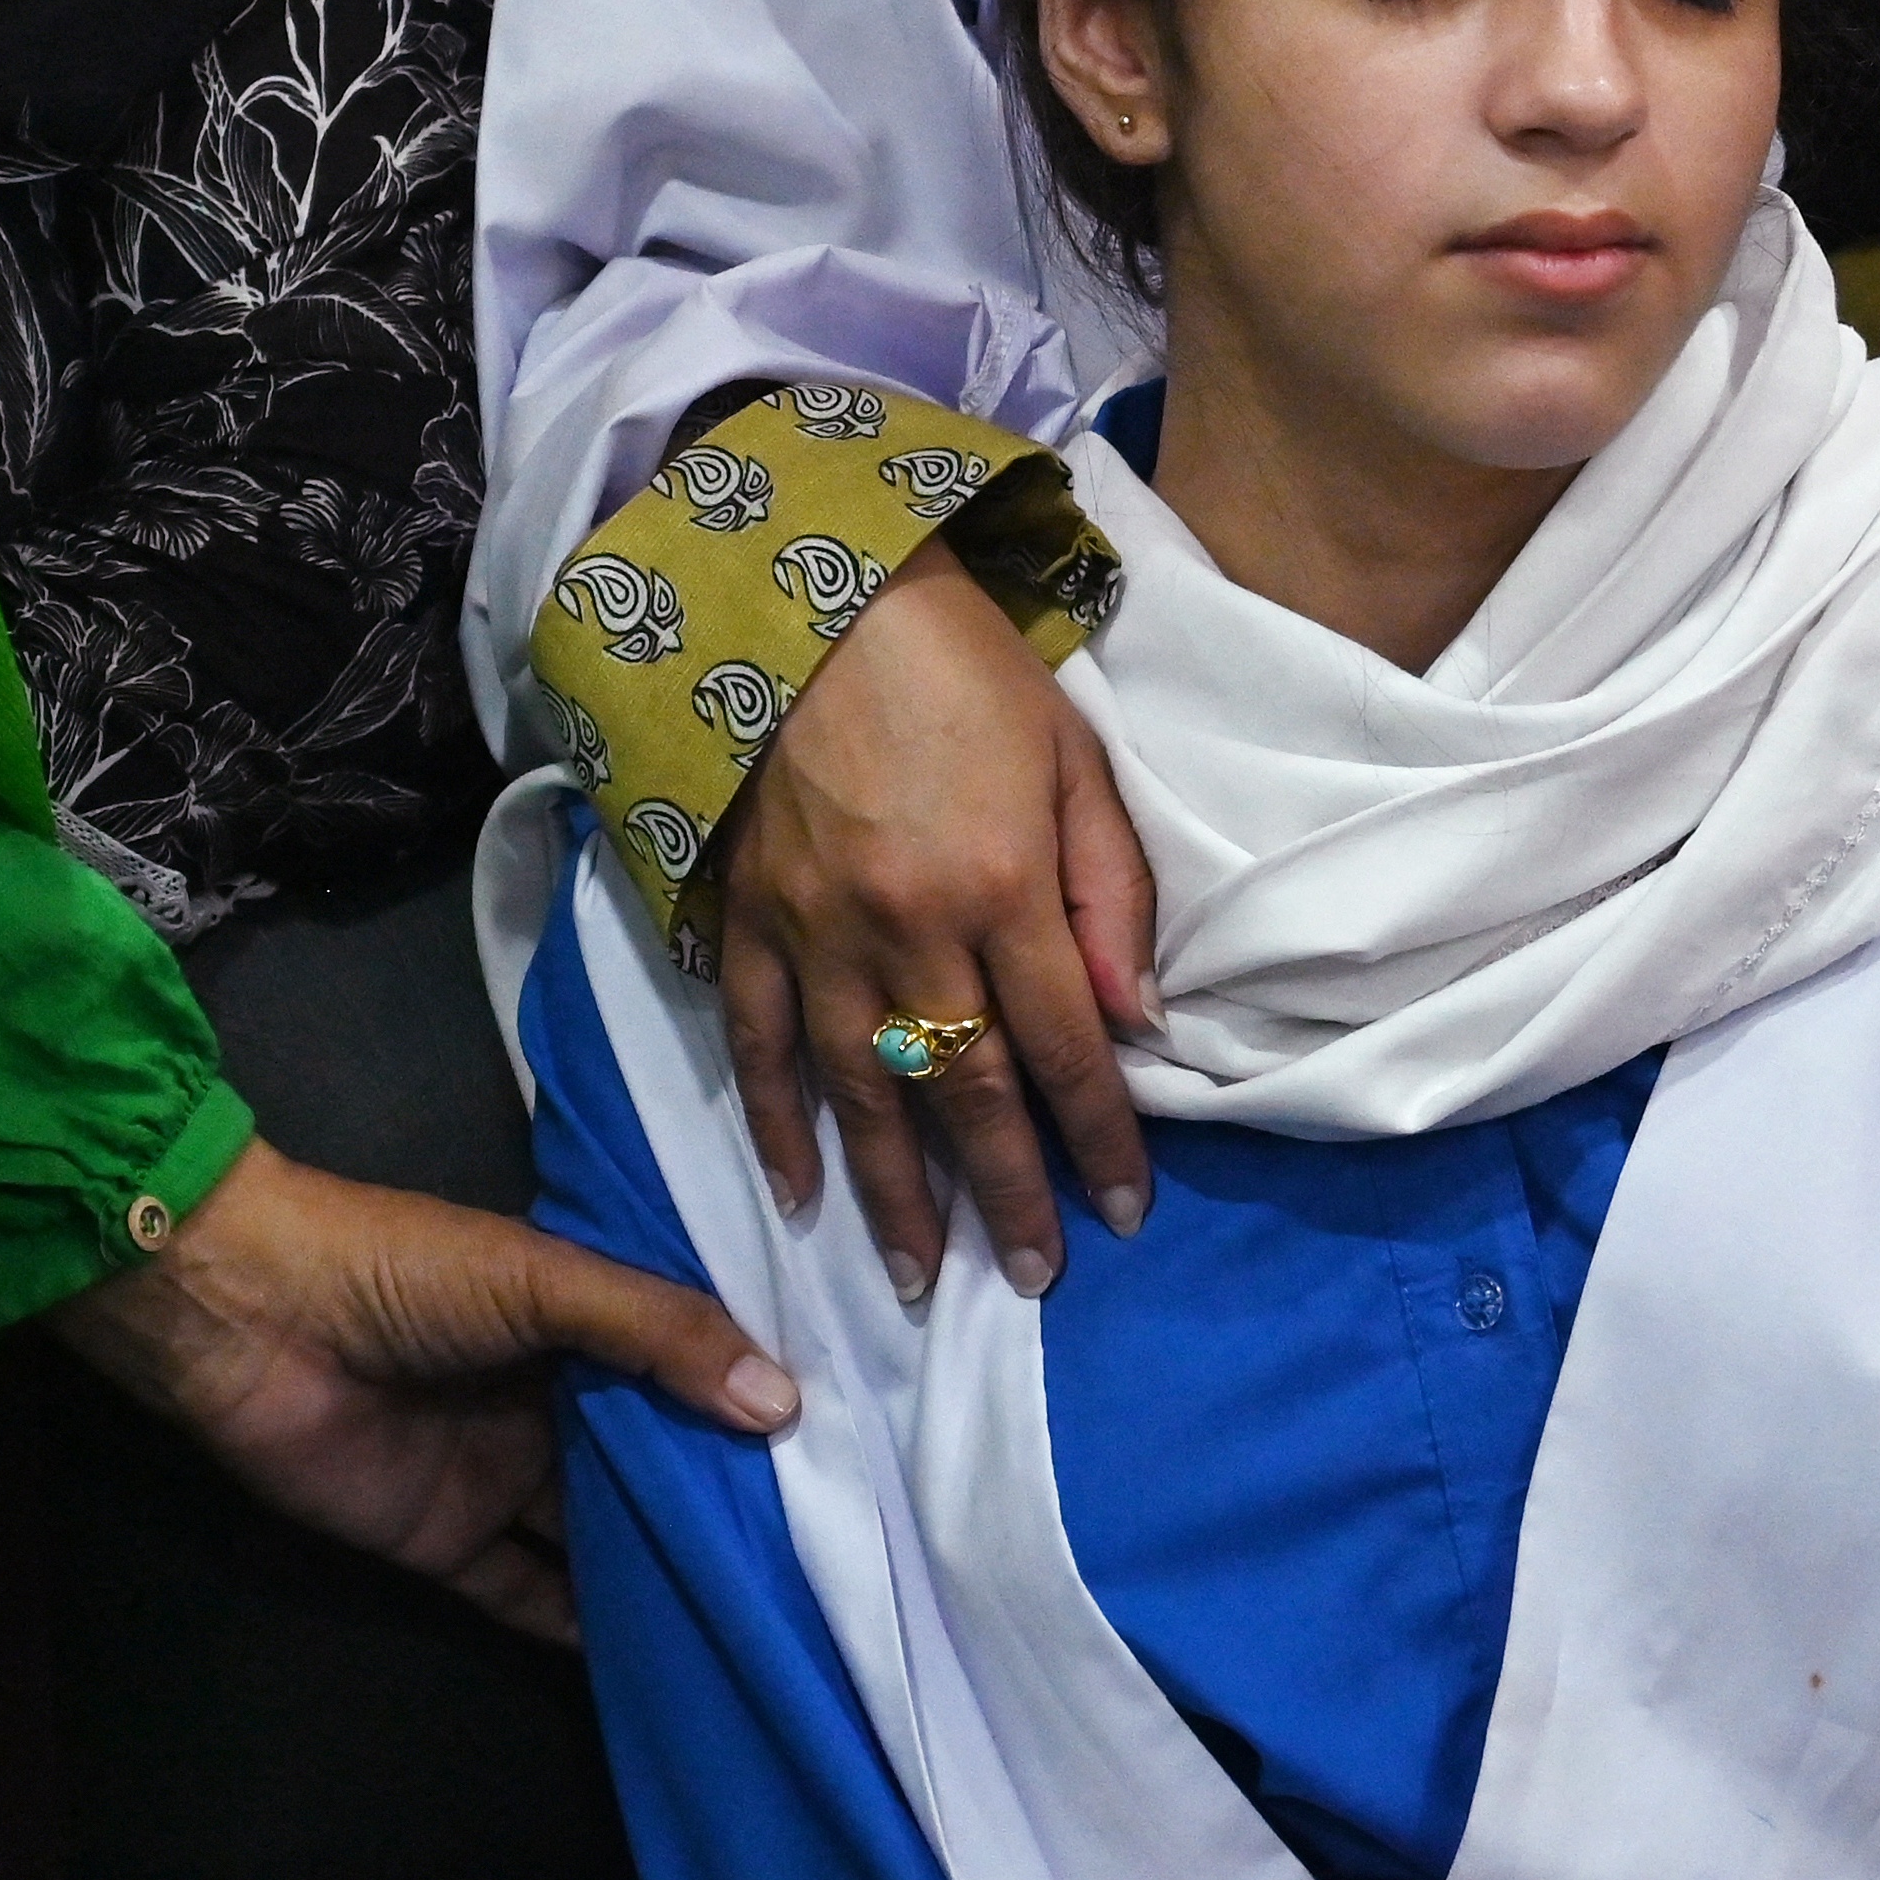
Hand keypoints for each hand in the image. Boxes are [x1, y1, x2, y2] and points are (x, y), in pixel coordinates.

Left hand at [56, 1139, 798, 1643]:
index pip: (680, 1362)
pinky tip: (650, 1648)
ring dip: (656, 1558)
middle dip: (715, 1488)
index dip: (747, 1393)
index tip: (843, 1433)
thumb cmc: (403, 1268)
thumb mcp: (546, 1279)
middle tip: (819, 1533)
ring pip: (594, 1527)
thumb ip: (659, 1334)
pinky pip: (522, 1592)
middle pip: (646, 1454)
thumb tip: (782, 1403)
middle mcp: (546, 1399)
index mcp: (575, 1317)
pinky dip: (577, 1623)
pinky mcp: (444, 1543)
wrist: (249, 1318)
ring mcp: (496, 1474)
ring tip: (758, 1594)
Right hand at [711, 537, 1158, 1302]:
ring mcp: (816, 933)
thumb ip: (1108, 896)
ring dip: (894, 1195)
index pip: (1066, 1047)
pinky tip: (801, 1194)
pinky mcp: (745, 921)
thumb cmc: (969, 676)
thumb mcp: (1073, 763)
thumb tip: (1133, 1022)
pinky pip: (759, 1046)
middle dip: (1005, 1197)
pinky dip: (777, 1126)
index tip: (1123, 1212)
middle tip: (1034, 1278)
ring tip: (920, 1277)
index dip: (1100, 1138)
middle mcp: (908, 929)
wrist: (816, 602)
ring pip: (862, 1093)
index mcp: (1003, 886)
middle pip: (967, 1092)